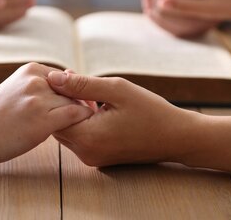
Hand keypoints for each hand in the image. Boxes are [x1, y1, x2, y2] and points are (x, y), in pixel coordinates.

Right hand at [0, 63, 92, 164]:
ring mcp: (39, 99)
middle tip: (72, 124)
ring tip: (66, 132)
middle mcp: (37, 79)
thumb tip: (74, 83)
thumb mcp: (17, 89)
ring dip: (77, 118)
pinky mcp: (42, 119)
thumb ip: (42, 85)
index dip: (74, 95)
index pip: (69, 78)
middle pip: (74, 91)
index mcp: (31, 69)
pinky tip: (69, 135)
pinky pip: (76, 117)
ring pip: (76, 104)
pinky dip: (80, 124)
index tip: (72, 110)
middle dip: (78, 106)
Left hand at [47, 71, 200, 166]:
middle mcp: (85, 153)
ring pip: (67, 128)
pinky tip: (92, 99)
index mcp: (87, 138)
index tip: (59, 73)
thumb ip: (82, 84)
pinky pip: (80, 134)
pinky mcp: (98, 156)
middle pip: (56, 123)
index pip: (52, 114)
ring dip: (70, 108)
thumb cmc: (150, 111)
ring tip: (81, 84)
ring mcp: (91, 157)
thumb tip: (53, 77)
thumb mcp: (117, 90)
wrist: (177, 138)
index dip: (52, 93)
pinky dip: (81, 117)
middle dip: (60, 99)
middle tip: (69, 76)